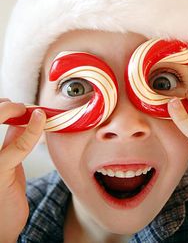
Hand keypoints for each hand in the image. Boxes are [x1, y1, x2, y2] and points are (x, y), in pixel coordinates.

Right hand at [0, 99, 45, 242]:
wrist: (2, 227)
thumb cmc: (3, 195)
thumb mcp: (6, 162)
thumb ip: (10, 141)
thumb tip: (20, 120)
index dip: (1, 108)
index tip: (13, 104)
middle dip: (4, 107)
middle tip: (20, 106)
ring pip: (1, 123)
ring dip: (17, 113)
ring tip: (33, 112)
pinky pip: (18, 146)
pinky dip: (32, 130)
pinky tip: (40, 120)